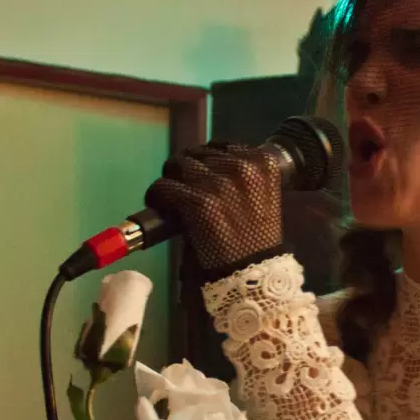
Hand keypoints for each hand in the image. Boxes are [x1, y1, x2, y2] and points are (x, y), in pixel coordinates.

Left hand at [145, 143, 283, 273]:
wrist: (252, 272)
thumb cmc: (255, 237)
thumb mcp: (259, 195)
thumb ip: (240, 175)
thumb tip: (207, 163)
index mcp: (263, 162)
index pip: (224, 147)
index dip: (209, 161)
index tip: (203, 175)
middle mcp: (242, 166)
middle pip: (199, 154)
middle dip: (188, 169)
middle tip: (185, 188)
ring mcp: (219, 183)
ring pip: (179, 166)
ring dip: (172, 180)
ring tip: (172, 197)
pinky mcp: (198, 201)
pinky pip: (164, 187)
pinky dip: (157, 196)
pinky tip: (159, 204)